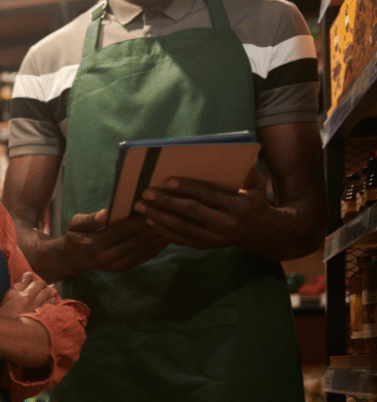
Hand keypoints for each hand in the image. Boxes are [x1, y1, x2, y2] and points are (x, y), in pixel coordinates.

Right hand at [0, 271, 53, 317]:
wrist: (6, 336)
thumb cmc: (1, 320)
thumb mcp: (2, 303)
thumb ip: (11, 293)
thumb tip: (19, 286)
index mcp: (14, 292)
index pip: (25, 278)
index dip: (28, 276)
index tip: (29, 276)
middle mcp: (26, 296)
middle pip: (38, 283)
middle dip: (40, 283)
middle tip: (40, 285)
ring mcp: (35, 305)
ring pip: (47, 291)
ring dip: (47, 290)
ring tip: (46, 291)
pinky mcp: (42, 314)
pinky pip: (51, 302)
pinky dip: (51, 299)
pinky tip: (51, 300)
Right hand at [64, 209, 168, 273]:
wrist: (73, 258)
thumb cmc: (75, 235)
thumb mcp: (75, 224)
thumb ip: (90, 220)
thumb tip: (105, 213)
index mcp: (94, 246)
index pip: (120, 231)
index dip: (136, 221)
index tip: (150, 209)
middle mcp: (107, 259)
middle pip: (135, 242)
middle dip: (152, 228)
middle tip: (167, 215)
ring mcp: (117, 266)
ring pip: (142, 251)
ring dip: (157, 239)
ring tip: (172, 225)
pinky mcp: (124, 268)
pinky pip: (143, 257)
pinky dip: (156, 248)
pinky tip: (165, 238)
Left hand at [133, 170, 287, 249]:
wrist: (261, 232)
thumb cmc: (255, 202)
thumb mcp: (258, 186)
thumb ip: (247, 172)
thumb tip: (237, 156)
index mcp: (238, 207)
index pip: (208, 196)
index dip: (187, 189)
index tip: (167, 181)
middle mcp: (225, 225)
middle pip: (190, 212)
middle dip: (166, 202)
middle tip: (146, 193)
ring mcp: (214, 238)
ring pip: (181, 228)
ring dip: (158, 217)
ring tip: (140, 207)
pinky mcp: (206, 246)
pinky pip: (181, 240)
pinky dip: (163, 231)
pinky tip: (149, 221)